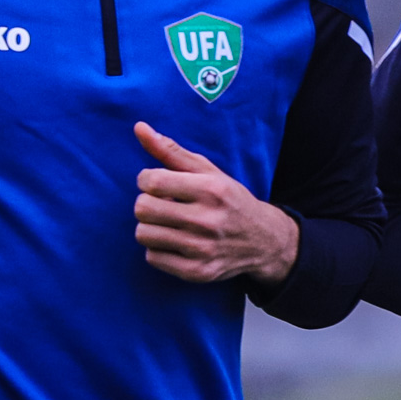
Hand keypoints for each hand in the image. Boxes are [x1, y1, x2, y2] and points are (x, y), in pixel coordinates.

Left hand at [132, 122, 299, 285]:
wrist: (262, 241)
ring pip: (143, 234)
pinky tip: (174, 241)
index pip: (152, 181)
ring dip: (150, 226)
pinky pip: (152, 257)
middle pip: (143, 209)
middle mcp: (207, 220)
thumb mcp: (207, 171)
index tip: (156, 182)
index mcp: (210, 190)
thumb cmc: (228, 199)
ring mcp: (201, 249)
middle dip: (147, 202)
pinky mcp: (196, 271)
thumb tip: (139, 127)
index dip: (146, 179)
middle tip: (162, 203)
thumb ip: (170, 150)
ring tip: (168, 222)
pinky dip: (157, 248)